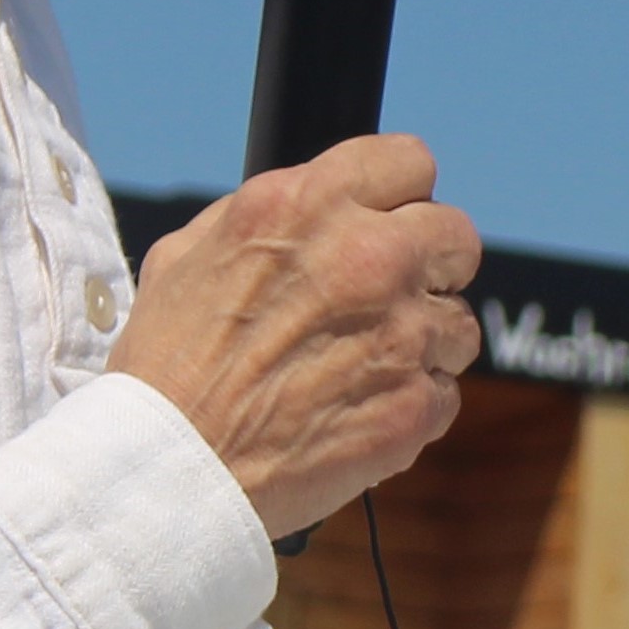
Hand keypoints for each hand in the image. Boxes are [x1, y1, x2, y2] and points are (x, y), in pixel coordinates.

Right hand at [111, 138, 479, 538]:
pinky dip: (410, 405)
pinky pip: (444, 392)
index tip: (387, 222)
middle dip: (430, 264)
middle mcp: (369, 257)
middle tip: (389, 298)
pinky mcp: (415, 405)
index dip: (399, 195)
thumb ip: (263, 217)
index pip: (410, 161)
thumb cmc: (168, 363)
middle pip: (456, 234)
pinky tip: (356, 413)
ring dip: (423, 343)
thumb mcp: (189, 255)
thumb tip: (309, 209)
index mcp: (310, 206)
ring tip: (360, 369)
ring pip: (459, 322)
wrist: (171, 467)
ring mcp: (403, 333)